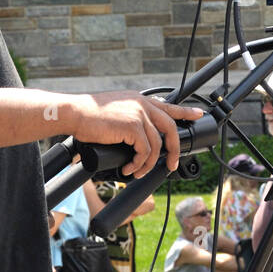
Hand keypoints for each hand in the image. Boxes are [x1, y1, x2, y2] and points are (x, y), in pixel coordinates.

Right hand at [72, 92, 204, 177]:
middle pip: (170, 127)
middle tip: (172, 164)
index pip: (168, 105)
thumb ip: (129, 119)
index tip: (198, 114)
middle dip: (174, 149)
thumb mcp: (115, 111)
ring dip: (149, 164)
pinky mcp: (133, 126)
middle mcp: (142, 105)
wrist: (74, 113)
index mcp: (139, 100)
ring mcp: (139, 114)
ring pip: (157, 145)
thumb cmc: (88, 116)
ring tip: (138, 172)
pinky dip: (139, 164)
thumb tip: (136, 139)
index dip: (185, 111)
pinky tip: (130, 168)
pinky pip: (145, 151)